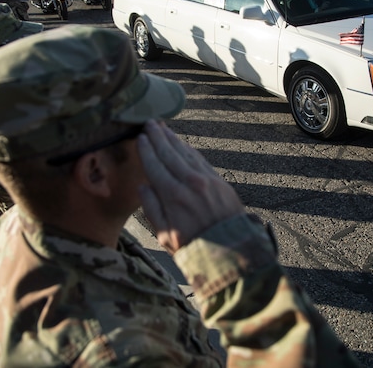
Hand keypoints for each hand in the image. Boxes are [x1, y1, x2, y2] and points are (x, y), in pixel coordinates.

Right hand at [137, 120, 244, 253]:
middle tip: (149, 123)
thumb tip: (143, 187)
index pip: (155, 167)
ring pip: (185, 153)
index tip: (140, 138)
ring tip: (162, 127)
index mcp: (173, 196)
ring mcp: (206, 180)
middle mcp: (190, 183)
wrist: (232, 249)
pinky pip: (200, 159)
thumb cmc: (194, 246)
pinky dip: (189, 149)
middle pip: (170, 154)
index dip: (146, 151)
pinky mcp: (219, 181)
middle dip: (158, 137)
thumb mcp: (165, 235)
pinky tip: (182, 143)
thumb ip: (152, 209)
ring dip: (173, 139)